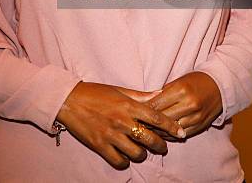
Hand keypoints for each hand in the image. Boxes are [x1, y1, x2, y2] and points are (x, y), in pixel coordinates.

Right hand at [56, 81, 183, 169]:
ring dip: (142, 154)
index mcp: (129, 105)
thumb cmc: (96, 93)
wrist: (70, 100)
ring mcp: (111, 135)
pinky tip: (124, 156)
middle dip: (160, 145)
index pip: (157, 118)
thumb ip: (141, 96)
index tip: (181, 133)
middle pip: (150, 140)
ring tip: (141, 150)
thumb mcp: (120, 90)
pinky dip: (124, 161)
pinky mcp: (100, 146)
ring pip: (137, 153)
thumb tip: (160, 94)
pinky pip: (119, 161)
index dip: (172, 127)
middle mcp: (122, 121)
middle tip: (162, 146)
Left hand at [134, 72, 222, 139]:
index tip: (136, 112)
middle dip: (149, 122)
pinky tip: (163, 134)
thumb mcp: (178, 81)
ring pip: (171, 129)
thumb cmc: (195, 81)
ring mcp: (196, 116)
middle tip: (138, 124)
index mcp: (181, 90)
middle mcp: (189, 104)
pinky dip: (171, 135)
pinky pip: (182, 135)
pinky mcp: (200, 126)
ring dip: (159, 131)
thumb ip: (163, 93)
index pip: (157, 104)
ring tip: (148, 131)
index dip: (145, 110)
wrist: (220, 86)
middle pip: (163, 118)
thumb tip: (146, 103)